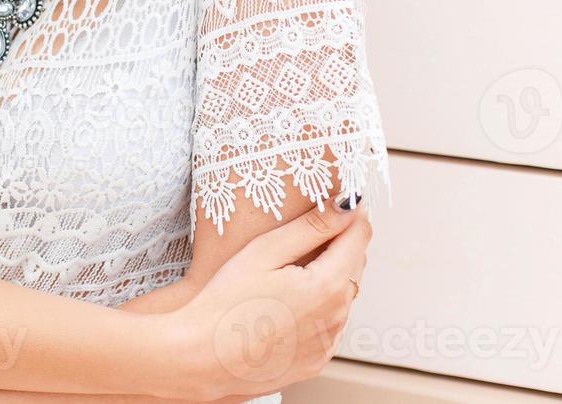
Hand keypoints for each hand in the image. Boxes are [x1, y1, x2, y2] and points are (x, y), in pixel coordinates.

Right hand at [166, 201, 370, 400]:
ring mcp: (328, 342)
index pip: (359, 237)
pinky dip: (321, 306)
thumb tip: (348, 204)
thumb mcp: (265, 251)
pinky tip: (289, 300)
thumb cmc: (226, 301)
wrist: (201, 358)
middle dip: (342, 242)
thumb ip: (312, 226)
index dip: (352, 213)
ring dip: (332, 274)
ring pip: (344, 294)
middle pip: (355, 265)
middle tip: (314, 225)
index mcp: (328, 285)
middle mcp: (337, 317)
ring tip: (295, 264)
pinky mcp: (316, 360)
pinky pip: (330, 323)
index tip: (342, 200)